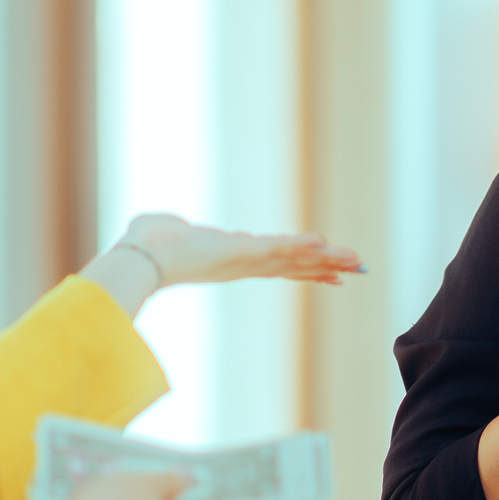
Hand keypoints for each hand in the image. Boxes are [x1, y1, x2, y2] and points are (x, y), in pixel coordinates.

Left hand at [118, 213, 363, 286]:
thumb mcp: (167, 233)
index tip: (333, 275)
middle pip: (294, 266)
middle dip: (327, 266)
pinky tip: (322, 244)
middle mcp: (243, 265)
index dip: (307, 270)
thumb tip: (156, 224)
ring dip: (324, 258)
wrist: (139, 257)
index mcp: (233, 262)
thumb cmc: (145, 245)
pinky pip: (274, 249)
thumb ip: (172, 229)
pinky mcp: (238, 252)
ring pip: (292, 259)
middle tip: (359, 269)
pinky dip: (298, 246)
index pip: (278, 266)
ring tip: (354, 259)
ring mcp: (243, 261)